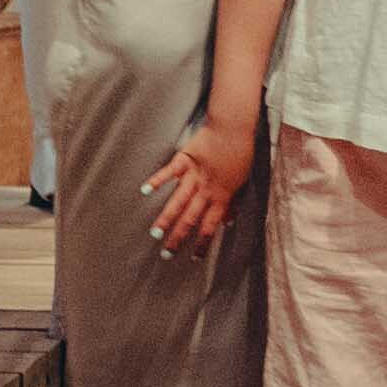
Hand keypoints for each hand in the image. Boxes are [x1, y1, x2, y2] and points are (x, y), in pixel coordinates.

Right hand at [147, 115, 256, 255]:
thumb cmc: (239, 155)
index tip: (193, 259)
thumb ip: (232, 204)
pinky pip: (170, 171)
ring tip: (155, 234)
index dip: (202, 243)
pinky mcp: (185, 159)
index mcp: (222, 196)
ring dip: (166, 218)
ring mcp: (194, 175)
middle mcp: (206, 189)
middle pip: (190, 218)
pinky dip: (157, 180)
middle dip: (178, 238)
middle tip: (166, 254)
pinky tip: (145, 190)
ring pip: (178, 200)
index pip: (210, 226)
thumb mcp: (241, 182)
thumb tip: (229, 223)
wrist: (233, 127)